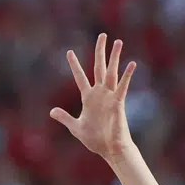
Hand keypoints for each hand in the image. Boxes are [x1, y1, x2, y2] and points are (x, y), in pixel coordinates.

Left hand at [50, 33, 136, 161]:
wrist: (109, 149)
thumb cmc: (95, 139)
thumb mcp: (75, 127)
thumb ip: (65, 117)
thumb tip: (52, 111)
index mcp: (88, 98)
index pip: (80, 77)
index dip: (74, 65)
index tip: (69, 52)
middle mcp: (99, 93)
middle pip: (99, 68)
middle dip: (100, 52)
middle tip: (102, 35)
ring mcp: (109, 97)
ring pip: (111, 72)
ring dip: (114, 57)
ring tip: (117, 42)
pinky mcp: (118, 103)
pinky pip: (122, 87)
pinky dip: (127, 76)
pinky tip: (131, 64)